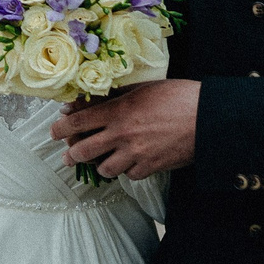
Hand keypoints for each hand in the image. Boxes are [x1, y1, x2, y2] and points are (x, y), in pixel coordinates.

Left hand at [51, 80, 199, 178]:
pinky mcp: (152, 168)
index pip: (78, 122)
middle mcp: (123, 135)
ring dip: (100, 164)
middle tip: (68, 153)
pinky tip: (129, 163)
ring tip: (101, 159)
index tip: (54, 131)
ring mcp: (137, 155)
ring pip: (104, 169)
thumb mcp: (143, 88)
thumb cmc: (178, 96)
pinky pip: (129, 175)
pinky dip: (126, 170)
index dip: (60, 128)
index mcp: (118, 112)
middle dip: (71, 153)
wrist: (210, 118)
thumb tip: (90, 99)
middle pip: (83, 151)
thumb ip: (115, 94)